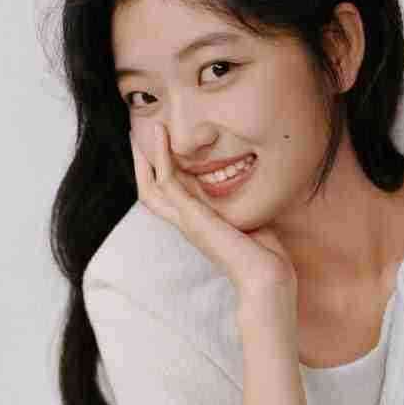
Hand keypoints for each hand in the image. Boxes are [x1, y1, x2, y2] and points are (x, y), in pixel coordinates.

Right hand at [132, 125, 295, 301]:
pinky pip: (168, 181)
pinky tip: (163, 137)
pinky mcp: (192, 217)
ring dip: (146, 155)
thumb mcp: (249, 220)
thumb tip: (245, 183)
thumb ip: (239, 204)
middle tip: (137, 135)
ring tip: (146, 127)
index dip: (160, 172)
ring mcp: (186, 221)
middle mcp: (186, 223)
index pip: (169, 197)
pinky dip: (163, 157)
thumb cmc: (264, 254)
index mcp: (197, 224)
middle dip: (142, 163)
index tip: (161, 147)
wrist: (266, 277)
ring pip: (151, 186)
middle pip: (149, 191)